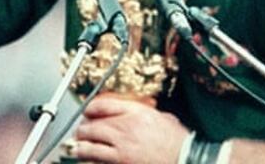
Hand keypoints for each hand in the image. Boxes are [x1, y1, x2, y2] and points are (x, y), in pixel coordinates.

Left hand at [73, 97, 188, 163]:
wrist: (185, 159)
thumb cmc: (179, 142)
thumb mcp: (162, 117)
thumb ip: (143, 113)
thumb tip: (131, 113)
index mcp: (136, 113)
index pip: (102, 105)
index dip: (89, 108)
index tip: (86, 112)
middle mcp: (125, 128)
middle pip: (91, 125)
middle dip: (83, 129)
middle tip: (81, 132)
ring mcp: (121, 148)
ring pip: (89, 145)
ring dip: (81, 146)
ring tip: (78, 147)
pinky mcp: (121, 163)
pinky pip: (96, 161)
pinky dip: (90, 160)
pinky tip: (87, 159)